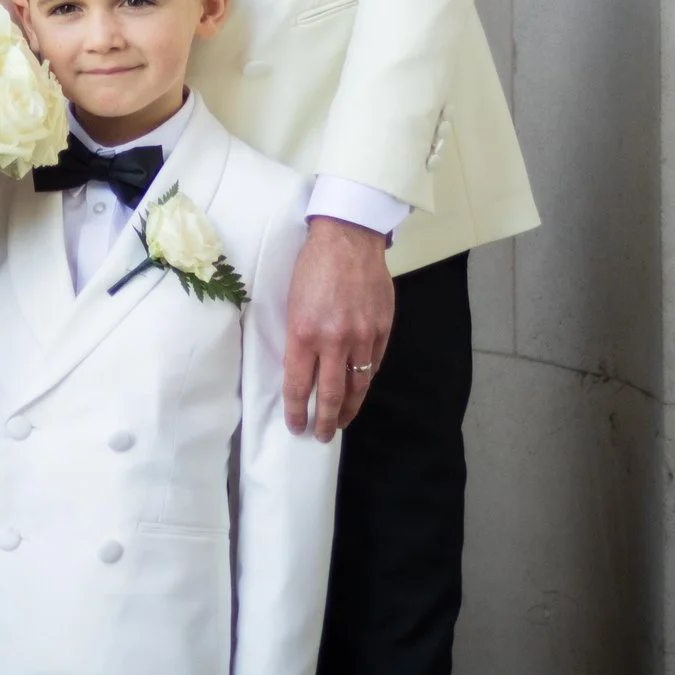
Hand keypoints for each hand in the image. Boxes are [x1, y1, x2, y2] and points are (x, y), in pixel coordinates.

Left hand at [282, 215, 393, 440]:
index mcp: (303, 333)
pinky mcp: (382, 328)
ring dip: (348, 408)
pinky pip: (373, 363)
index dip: (296, 410)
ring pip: (357, 385)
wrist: (348, 239)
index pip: (297, 385)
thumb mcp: (292, 303)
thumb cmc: (312, 266)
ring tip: (340, 422)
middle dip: (323, 421)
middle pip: (330, 394)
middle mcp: (333, 340)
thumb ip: (299, 338)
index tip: (295, 426)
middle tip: (320, 436)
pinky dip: (365, 379)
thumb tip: (302, 369)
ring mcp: (362, 336)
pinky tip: (358, 388)